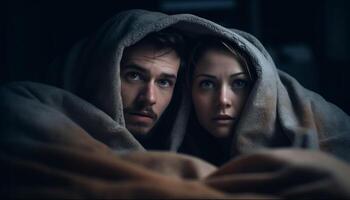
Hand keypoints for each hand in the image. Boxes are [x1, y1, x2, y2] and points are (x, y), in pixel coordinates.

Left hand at [205, 149, 349, 198]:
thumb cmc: (323, 173)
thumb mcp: (299, 161)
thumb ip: (274, 163)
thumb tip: (243, 170)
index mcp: (287, 157)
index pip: (248, 161)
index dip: (226, 171)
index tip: (207, 179)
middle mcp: (291, 170)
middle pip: (249, 180)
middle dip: (223, 187)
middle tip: (200, 191)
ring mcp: (301, 189)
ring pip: (260, 197)